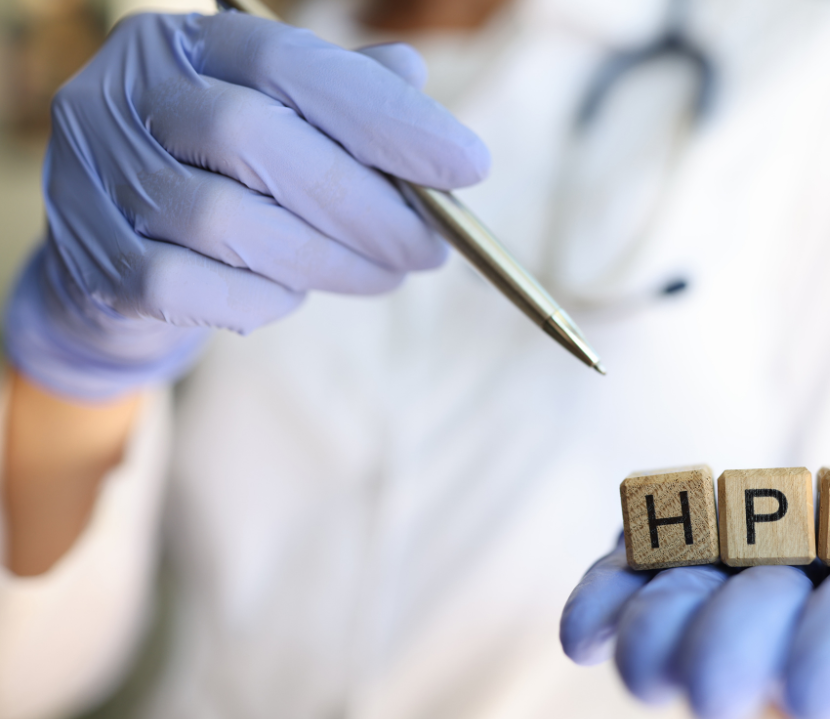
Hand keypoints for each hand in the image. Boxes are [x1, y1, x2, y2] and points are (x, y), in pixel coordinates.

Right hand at [4, 11, 488, 399]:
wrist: (117, 247)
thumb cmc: (225, 172)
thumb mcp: (283, 118)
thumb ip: (345, 96)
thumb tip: (413, 75)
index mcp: (187, 43)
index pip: (292, 63)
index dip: (387, 116)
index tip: (468, 166)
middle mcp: (126, 93)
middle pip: (255, 139)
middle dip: (364, 204)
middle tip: (428, 250)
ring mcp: (95, 173)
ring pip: (225, 219)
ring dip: (325, 260)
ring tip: (378, 275)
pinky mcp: (92, 254)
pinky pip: (188, 284)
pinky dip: (259, 297)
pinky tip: (291, 293)